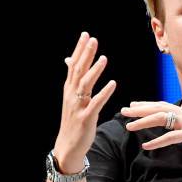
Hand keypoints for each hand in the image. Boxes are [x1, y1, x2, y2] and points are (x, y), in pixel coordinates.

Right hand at [54, 32, 115, 171]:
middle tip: (92, 39)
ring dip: (94, 71)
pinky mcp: (86, 118)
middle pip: (78, 71)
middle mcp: (72, 95)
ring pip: (86, 85)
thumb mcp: (71, 98)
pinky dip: (104, 93)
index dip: (79, 50)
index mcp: (69, 89)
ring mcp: (78, 107)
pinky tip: (113, 84)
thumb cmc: (73, 120)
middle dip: (85, 55)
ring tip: (103, 58)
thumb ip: (73, 79)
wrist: (68, 146)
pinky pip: (96, 104)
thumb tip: (69, 61)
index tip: (85, 35)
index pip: (73, 65)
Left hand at [121, 101, 181, 154]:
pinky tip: (146, 145)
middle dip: (139, 110)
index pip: (163, 105)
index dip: (147, 105)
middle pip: (158, 109)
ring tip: (129, 127)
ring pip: (162, 120)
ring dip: (143, 123)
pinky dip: (158, 141)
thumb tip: (175, 129)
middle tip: (123, 111)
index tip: (132, 105)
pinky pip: (171, 138)